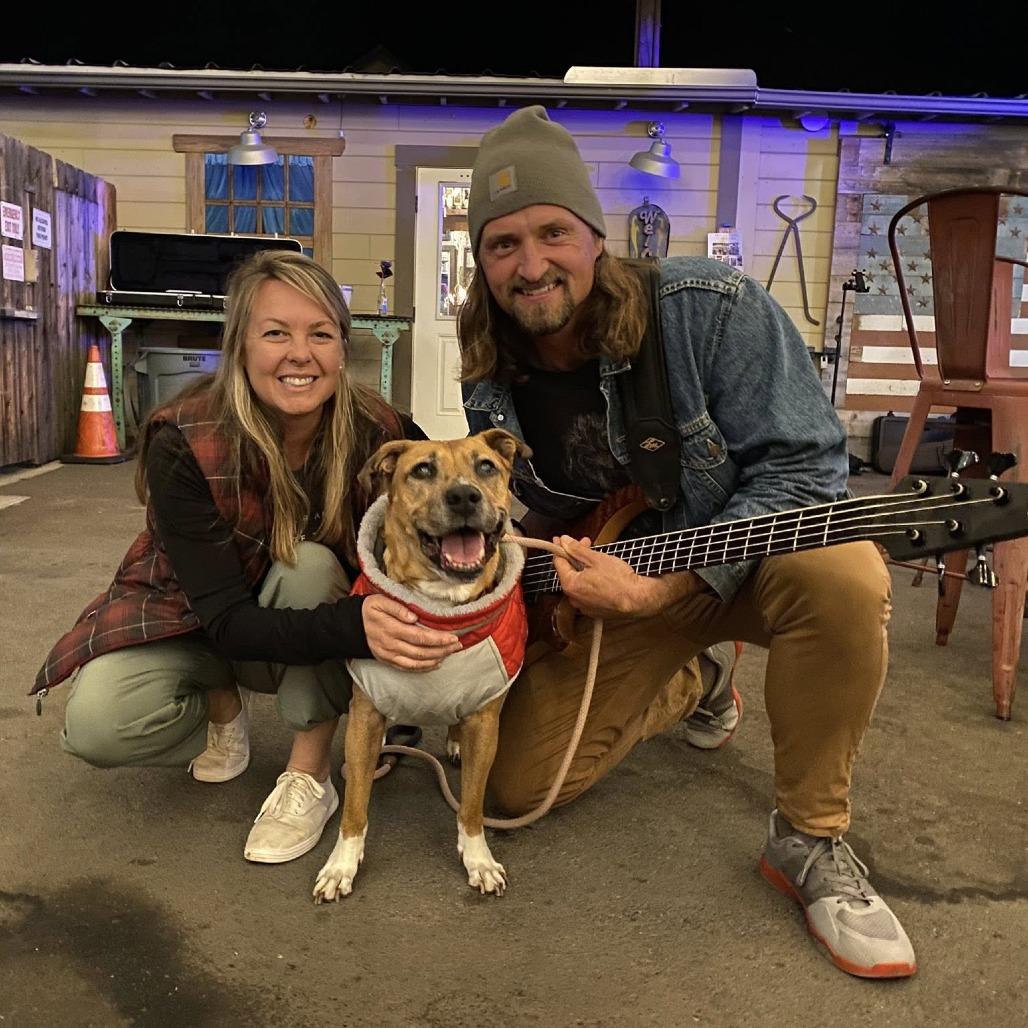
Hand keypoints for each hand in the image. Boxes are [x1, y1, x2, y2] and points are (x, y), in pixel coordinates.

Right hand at [361, 594, 460, 670]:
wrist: (351, 627)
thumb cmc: (369, 610)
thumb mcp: (380, 602)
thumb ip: (397, 608)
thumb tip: (414, 617)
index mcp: (392, 629)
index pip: (420, 637)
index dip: (438, 639)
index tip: (453, 637)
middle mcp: (392, 645)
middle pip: (422, 651)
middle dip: (442, 649)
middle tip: (457, 645)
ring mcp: (390, 655)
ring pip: (417, 662)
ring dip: (436, 659)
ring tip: (450, 653)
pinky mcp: (388, 661)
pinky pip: (409, 668)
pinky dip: (424, 668)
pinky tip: (435, 663)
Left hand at [552, 535, 705, 618]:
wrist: (639, 599)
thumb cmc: (620, 580)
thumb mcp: (596, 558)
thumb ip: (577, 550)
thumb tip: (564, 542)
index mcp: (570, 585)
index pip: (559, 563)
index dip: (560, 548)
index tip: (561, 540)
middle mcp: (574, 598)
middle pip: (569, 572)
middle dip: (576, 556)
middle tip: (586, 543)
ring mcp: (585, 606)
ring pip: (580, 582)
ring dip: (584, 568)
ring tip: (596, 557)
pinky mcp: (596, 610)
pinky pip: (589, 593)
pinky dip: (591, 582)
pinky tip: (601, 574)